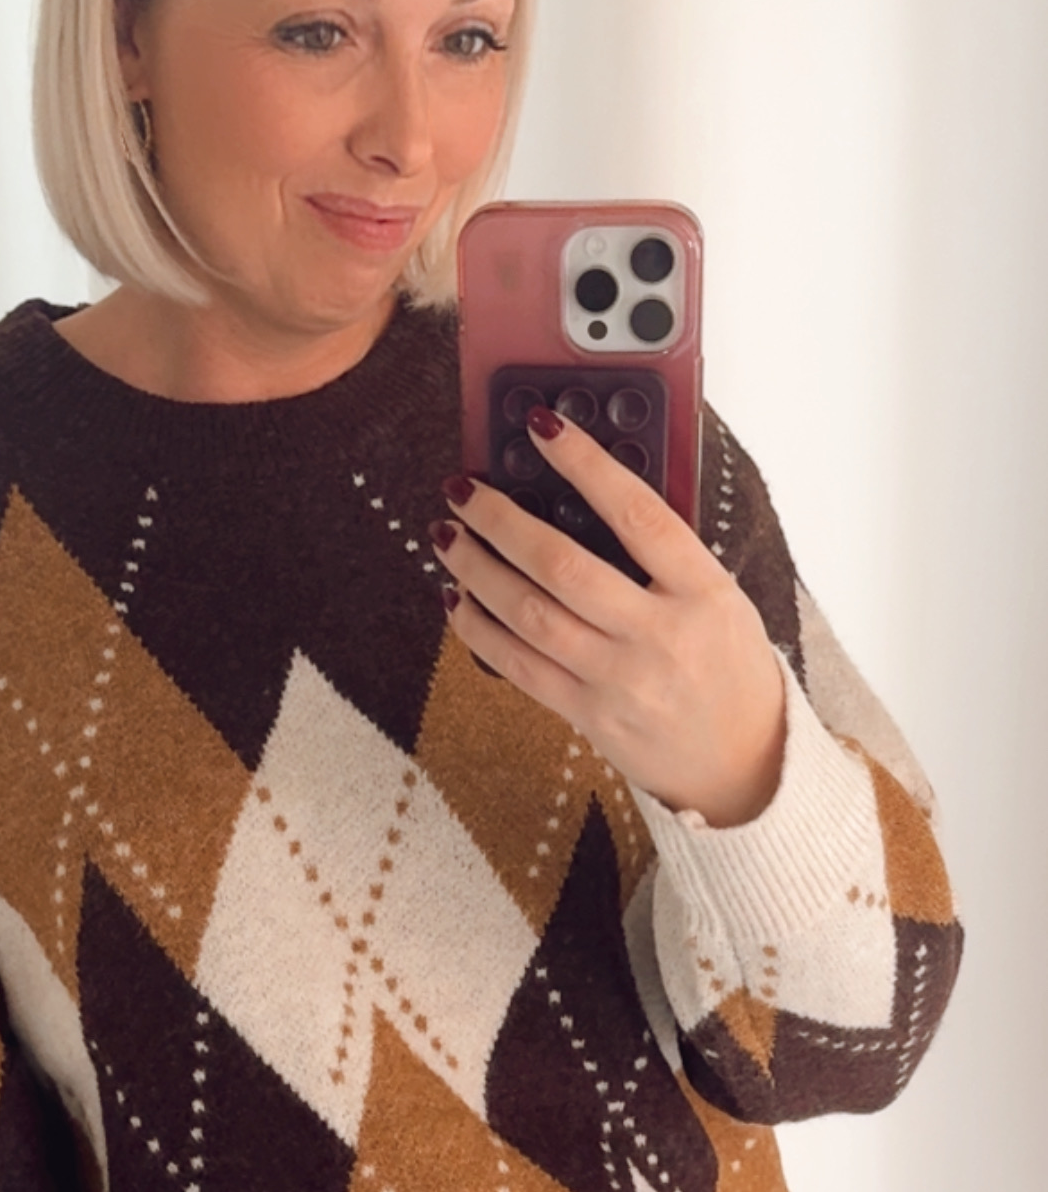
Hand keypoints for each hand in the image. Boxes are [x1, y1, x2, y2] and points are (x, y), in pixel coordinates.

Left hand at [431, 411, 786, 828]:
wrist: (745, 763)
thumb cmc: (731, 670)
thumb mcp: (722, 599)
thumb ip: (667, 554)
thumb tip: (592, 495)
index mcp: (702, 592)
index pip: (638, 513)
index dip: (586, 465)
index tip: (543, 428)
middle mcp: (658, 635)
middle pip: (563, 566)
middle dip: (501, 520)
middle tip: (464, 488)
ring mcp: (619, 680)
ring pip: (529, 615)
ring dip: (477, 570)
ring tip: (447, 536)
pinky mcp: (589, 716)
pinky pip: (519, 667)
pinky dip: (480, 630)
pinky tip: (457, 600)